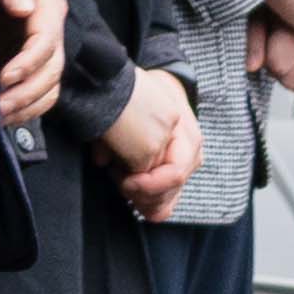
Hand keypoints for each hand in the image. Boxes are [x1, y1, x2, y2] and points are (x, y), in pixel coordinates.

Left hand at [0, 0, 65, 131]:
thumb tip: (22, 9)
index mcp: (49, 5)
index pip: (46, 42)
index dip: (28, 63)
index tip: (4, 77)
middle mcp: (52, 30)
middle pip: (52, 71)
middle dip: (26, 93)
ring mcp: (42, 48)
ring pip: (50, 87)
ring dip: (28, 106)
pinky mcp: (30, 61)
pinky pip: (42, 92)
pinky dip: (29, 108)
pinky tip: (6, 116)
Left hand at [106, 65, 200, 218]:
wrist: (161, 87)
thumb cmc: (146, 94)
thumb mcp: (132, 103)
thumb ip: (115, 131)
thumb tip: (102, 160)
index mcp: (187, 138)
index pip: (174, 175)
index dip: (144, 183)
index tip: (118, 174)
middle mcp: (192, 156)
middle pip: (168, 194)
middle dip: (137, 192)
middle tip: (116, 175)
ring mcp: (185, 169)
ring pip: (166, 205)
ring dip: (139, 199)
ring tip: (121, 179)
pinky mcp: (176, 177)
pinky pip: (165, 204)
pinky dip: (146, 205)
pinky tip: (130, 192)